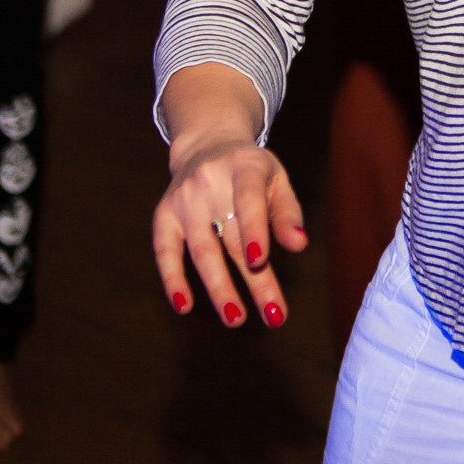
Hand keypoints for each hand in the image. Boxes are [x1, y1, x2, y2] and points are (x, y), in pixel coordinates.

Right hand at [152, 132, 308, 327]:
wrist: (206, 144)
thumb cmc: (251, 170)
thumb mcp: (276, 179)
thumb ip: (287, 212)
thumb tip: (299, 244)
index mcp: (243, 165)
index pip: (248, 199)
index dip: (254, 229)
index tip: (260, 261)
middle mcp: (209, 181)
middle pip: (232, 237)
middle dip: (254, 280)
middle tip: (273, 315)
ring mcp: (184, 199)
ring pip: (201, 250)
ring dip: (219, 287)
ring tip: (236, 318)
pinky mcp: (164, 214)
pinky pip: (165, 250)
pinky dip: (172, 279)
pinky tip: (184, 306)